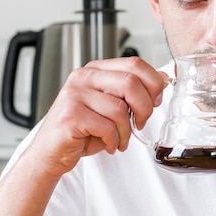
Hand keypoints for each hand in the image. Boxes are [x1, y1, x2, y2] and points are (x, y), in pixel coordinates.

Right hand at [29, 56, 168, 175]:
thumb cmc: (82, 131)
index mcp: (96, 71)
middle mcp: (84, 78)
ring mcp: (75, 94)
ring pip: (120, 109)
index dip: (153, 83)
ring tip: (120, 139)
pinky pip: (107, 127)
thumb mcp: (112, 107)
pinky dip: (114, 141)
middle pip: (130, 82)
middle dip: (144, 108)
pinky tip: (109, 144)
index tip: (155, 101)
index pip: (134, 64)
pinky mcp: (71, 115)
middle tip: (140, 123)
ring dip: (126, 132)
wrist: (53, 151)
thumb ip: (132, 93)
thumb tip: (162, 79)